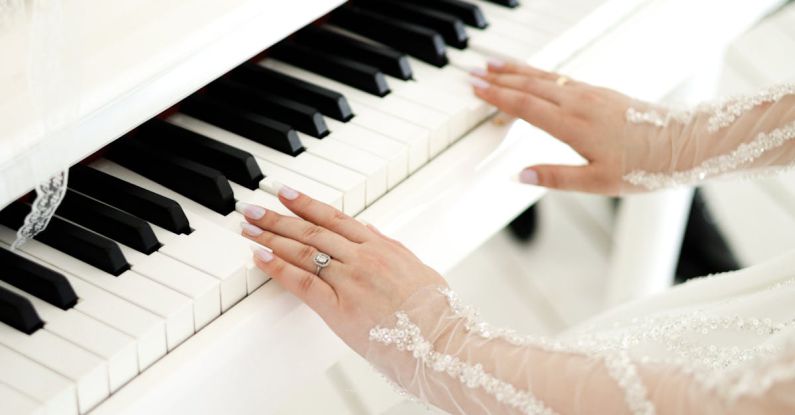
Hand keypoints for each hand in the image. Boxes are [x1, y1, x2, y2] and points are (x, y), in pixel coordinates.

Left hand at [238, 186, 446, 355]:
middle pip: (311, 230)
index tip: (286, 193)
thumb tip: (371, 232)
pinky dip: (278, 267)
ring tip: (249, 227)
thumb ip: (391, 249)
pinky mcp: (339, 307)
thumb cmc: (435, 312)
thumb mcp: (418, 270)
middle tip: (253, 208)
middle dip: (278, 217)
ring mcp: (350, 280)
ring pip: (302, 251)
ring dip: (271, 237)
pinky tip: (260, 256)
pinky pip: (302, 281)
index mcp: (381, 247)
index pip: (335, 218)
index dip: (307, 203)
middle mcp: (363, 257)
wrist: (441, 340)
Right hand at [471, 61, 635, 194]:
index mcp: (573, 125)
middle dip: (498, 79)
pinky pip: (561, 77)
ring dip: (516, 71)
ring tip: (494, 65)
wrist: (684, 144)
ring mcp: (590, 94)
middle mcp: (579, 103)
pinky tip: (533, 74)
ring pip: (545, 77)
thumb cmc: (644, 167)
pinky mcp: (601, 92)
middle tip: (473, 73)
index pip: (524, 106)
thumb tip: (519, 176)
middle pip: (529, 86)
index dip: (496, 97)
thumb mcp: (597, 183)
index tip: (475, 90)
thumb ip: (555, 177)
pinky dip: (539, 73)